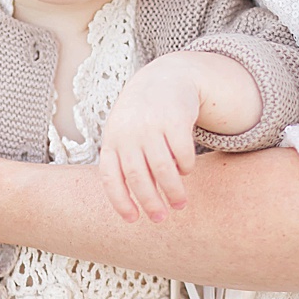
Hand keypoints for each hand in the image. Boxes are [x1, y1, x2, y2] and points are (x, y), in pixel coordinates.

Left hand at [99, 52, 208, 222]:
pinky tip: (187, 170)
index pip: (111, 177)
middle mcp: (129, 133)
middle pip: (137, 177)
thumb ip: (126, 164)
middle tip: (161, 218)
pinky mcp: (176, 118)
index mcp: (112, 140)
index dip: (120, 201)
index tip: (134, 220)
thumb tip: (137, 204)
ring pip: (162, 168)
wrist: (165, 78)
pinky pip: (182, 152)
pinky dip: (186, 167)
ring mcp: (152, 124)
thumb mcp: (125, 134)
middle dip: (150, 202)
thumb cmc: (141, 117)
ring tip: (180, 203)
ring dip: (173, 191)